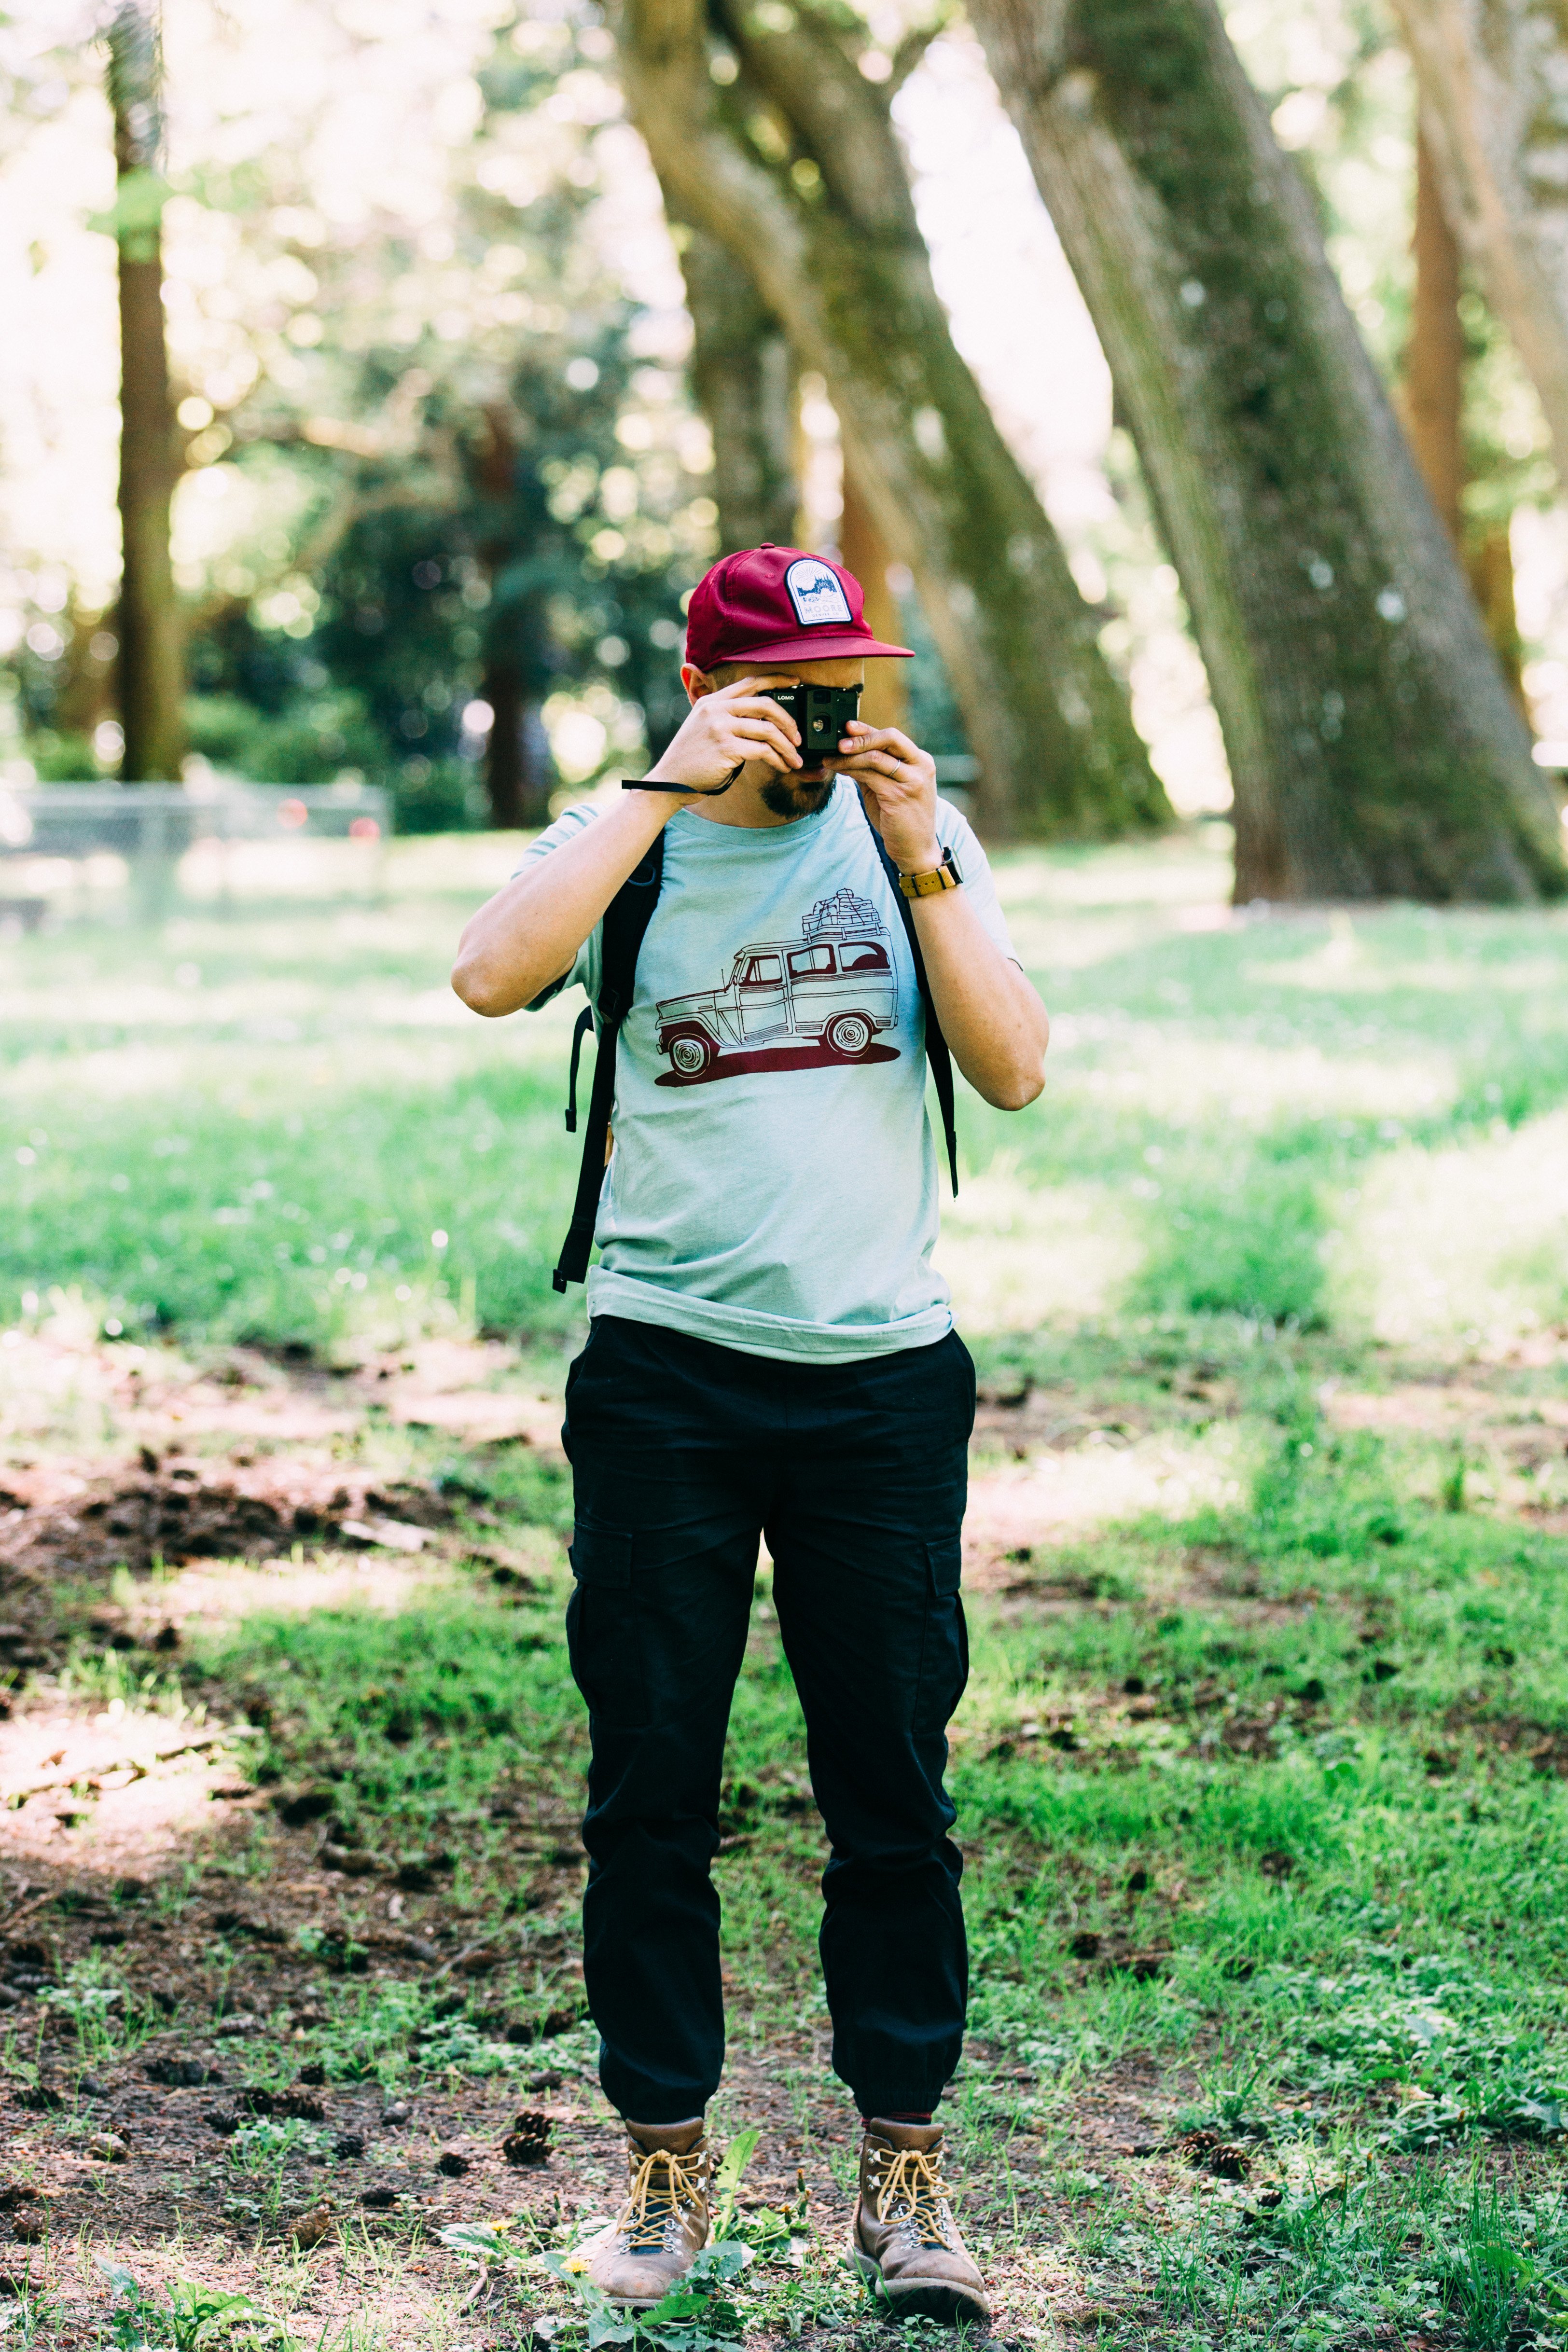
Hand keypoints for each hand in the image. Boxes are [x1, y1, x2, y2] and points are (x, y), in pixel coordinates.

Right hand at [646, 676, 802, 797]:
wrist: (670, 782)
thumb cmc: (691, 760)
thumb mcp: (703, 728)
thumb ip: (727, 717)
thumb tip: (764, 721)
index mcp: (712, 701)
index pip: (750, 682)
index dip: (777, 679)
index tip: (796, 681)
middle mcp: (716, 709)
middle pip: (765, 704)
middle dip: (788, 721)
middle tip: (798, 738)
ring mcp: (720, 727)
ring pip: (768, 730)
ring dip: (787, 747)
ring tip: (795, 759)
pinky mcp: (726, 748)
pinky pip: (763, 751)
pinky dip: (778, 760)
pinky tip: (782, 767)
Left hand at [831, 722, 940, 870]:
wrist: (916, 850)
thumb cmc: (901, 819)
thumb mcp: (889, 788)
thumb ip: (874, 769)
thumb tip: (846, 751)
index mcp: (920, 761)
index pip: (892, 737)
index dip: (868, 729)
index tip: (847, 726)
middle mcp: (921, 766)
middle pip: (889, 737)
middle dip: (861, 737)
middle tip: (838, 742)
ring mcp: (912, 781)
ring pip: (875, 757)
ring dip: (849, 757)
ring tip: (830, 759)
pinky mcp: (899, 796)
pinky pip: (870, 776)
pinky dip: (850, 770)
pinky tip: (838, 771)